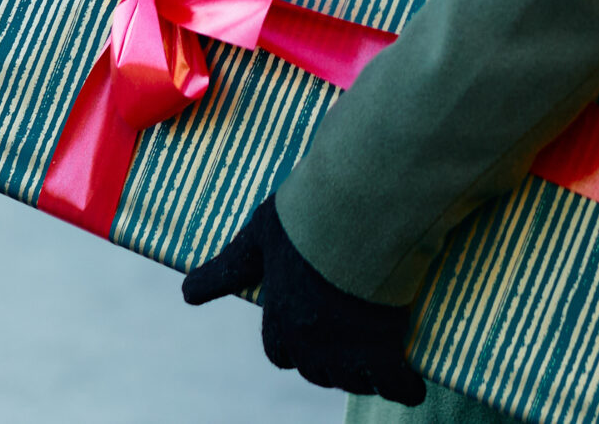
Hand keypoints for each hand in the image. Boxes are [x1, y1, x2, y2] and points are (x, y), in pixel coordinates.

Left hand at [180, 198, 425, 405]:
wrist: (357, 211)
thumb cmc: (305, 215)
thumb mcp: (258, 237)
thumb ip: (230, 269)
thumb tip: (187, 293)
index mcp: (279, 315)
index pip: (279, 350)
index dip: (292, 345)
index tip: (306, 338)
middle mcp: (309, 340)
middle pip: (316, 370)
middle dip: (328, 363)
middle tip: (348, 350)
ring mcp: (346, 347)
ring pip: (353, 380)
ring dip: (364, 377)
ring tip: (380, 368)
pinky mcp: (384, 347)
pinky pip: (394, 383)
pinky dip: (404, 388)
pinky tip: (411, 387)